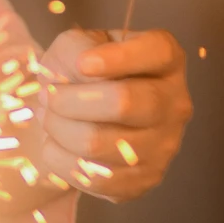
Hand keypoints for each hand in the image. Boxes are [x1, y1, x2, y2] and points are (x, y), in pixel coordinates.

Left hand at [33, 27, 192, 201]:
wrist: (81, 112)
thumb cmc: (82, 70)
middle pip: (124, 102)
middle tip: (48, 96)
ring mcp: (166, 145)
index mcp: (167, 59)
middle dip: (70, 100)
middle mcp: (176, 102)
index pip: (158, 52)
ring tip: (49, 119)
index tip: (83, 63)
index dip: (119, 58)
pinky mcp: (147, 178)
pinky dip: (62, 160)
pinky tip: (56, 145)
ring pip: (99, 143)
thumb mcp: (77, 43)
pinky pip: (96, 177)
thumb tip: (84, 76)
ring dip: (59, 129)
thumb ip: (77, 49)